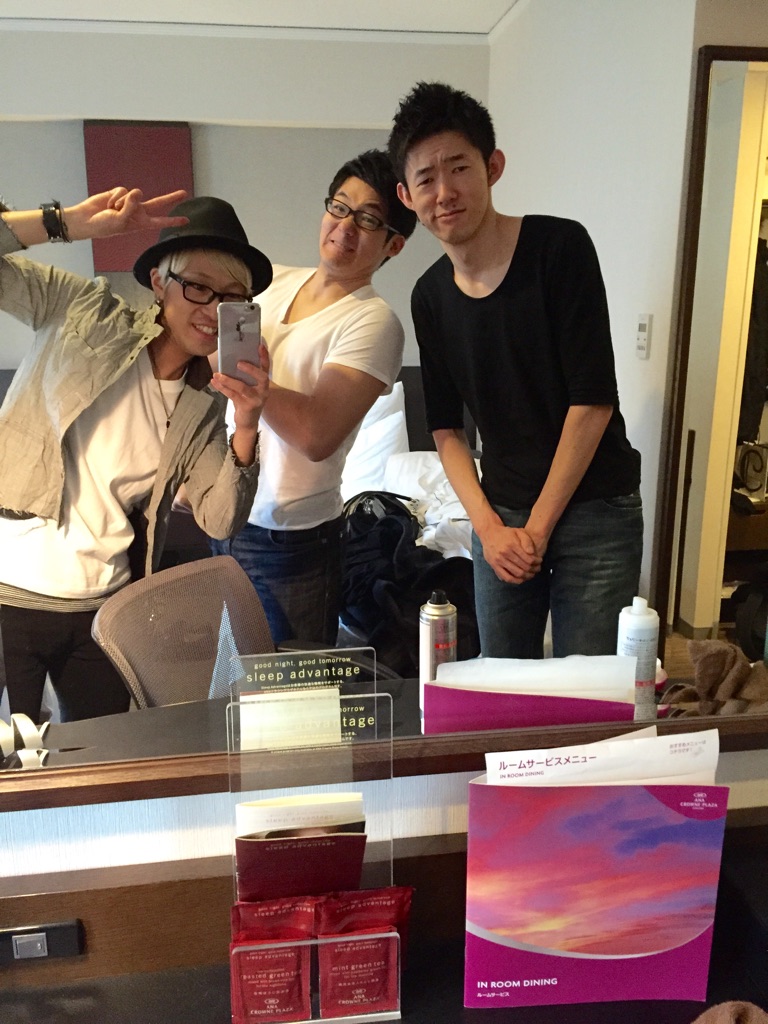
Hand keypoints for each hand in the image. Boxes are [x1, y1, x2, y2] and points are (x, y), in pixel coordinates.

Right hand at [65, 187, 188, 239]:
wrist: (87, 219)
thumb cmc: (104, 225)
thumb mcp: (120, 220)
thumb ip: (130, 207)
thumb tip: (137, 192)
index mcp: (141, 223)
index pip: (160, 221)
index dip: (173, 220)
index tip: (186, 220)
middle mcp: (138, 211)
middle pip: (158, 203)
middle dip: (171, 198)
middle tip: (184, 193)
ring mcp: (129, 202)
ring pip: (134, 194)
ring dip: (121, 202)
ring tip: (112, 210)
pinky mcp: (120, 194)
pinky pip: (122, 191)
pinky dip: (114, 197)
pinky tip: (107, 204)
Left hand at [210, 342, 269, 433]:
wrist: (247, 422)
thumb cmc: (246, 400)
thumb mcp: (247, 387)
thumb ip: (243, 376)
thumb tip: (229, 360)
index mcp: (264, 383)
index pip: (266, 368)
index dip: (264, 356)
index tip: (260, 345)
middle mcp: (264, 391)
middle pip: (262, 377)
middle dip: (251, 369)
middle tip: (238, 363)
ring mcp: (257, 399)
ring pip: (243, 387)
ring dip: (229, 380)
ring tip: (217, 374)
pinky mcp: (248, 407)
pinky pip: (233, 395)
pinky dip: (222, 388)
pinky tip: (214, 382)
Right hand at [479, 521, 541, 583]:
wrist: (489, 533)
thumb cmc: (506, 533)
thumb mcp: (518, 532)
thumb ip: (527, 541)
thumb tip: (532, 553)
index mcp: (512, 545)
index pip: (529, 559)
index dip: (536, 562)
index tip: (540, 561)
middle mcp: (505, 553)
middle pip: (524, 567)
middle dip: (533, 570)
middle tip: (537, 569)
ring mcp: (498, 561)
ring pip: (516, 573)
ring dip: (526, 576)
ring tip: (531, 574)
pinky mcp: (494, 565)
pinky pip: (506, 577)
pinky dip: (515, 580)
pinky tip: (521, 579)